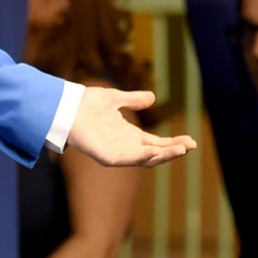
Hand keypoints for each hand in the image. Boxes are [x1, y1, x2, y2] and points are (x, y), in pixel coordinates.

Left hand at [68, 86, 196, 167]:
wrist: (66, 107)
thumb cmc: (85, 103)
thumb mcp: (115, 98)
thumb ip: (133, 100)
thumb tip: (153, 97)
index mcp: (128, 135)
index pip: (156, 143)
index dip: (173, 143)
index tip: (191, 141)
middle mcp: (125, 146)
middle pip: (155, 153)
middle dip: (173, 150)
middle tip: (191, 145)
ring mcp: (116, 153)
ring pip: (145, 159)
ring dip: (163, 155)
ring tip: (181, 149)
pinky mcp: (107, 157)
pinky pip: (128, 160)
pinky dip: (143, 157)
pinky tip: (155, 152)